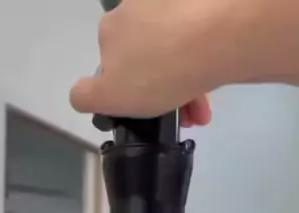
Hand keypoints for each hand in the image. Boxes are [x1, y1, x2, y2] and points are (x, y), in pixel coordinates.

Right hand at [70, 0, 223, 123]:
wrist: (216, 37)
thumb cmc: (157, 71)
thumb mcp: (108, 95)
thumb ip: (87, 95)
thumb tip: (82, 93)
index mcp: (111, 28)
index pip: (110, 62)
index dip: (123, 88)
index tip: (142, 107)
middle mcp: (136, 8)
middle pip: (145, 57)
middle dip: (159, 89)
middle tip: (181, 115)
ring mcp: (169, 5)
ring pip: (174, 51)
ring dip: (184, 84)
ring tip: (201, 110)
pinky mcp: (200, 7)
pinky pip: (197, 42)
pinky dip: (201, 65)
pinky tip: (211, 86)